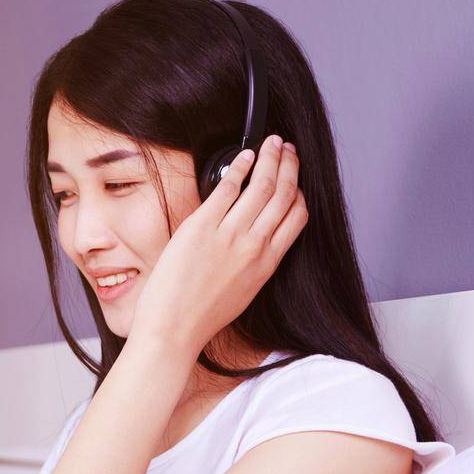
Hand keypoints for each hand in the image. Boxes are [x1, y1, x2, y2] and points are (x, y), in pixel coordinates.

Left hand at [131, 134, 308, 354]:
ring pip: (262, 185)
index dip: (300, 191)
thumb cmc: (200, 317)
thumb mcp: (242, 291)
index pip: (298, 217)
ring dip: (270, 158)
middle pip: (284, 194)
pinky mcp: (202, 227)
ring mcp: (230, 235)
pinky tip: (244, 156)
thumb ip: (252, 263)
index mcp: (267, 263)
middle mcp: (255, 246)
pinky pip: (228, 187)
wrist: (173, 330)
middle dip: (290, 165)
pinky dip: (240, 166)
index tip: (297, 179)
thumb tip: (254, 241)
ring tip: (272, 144)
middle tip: (289, 149)